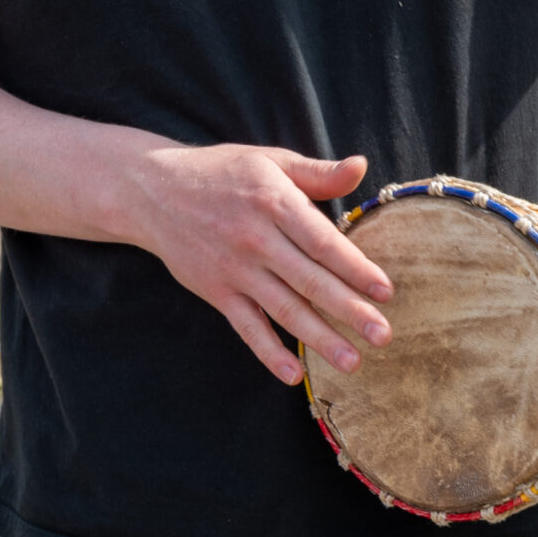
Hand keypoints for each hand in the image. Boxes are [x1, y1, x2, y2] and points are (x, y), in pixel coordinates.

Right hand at [125, 142, 389, 386]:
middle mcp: (254, 238)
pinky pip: (245, 326)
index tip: (385, 292)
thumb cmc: (221, 173)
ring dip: (318, 338)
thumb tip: (361, 166)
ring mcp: (233, 268)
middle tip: (382, 335)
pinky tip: (293, 374)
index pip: (322, 241)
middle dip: (348, 310)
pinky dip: (267, 352)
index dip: (355, 268)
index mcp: (273, 202)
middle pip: (308, 280)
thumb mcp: (269, 162)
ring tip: (352, 362)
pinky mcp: (216, 291)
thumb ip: (317, 173)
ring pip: (283, 309)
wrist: (152, 190)